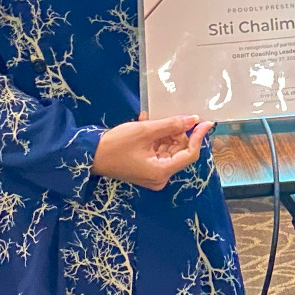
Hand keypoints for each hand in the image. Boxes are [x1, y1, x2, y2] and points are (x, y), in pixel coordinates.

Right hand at [92, 115, 211, 189]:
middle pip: (179, 151)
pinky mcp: (147, 169)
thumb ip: (171, 125)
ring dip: (162, 133)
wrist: (90, 156)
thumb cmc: (116, 145)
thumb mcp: (145, 131)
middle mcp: (160, 177)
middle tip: (163, 118)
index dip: (198, 137)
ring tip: (147, 120)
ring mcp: (153, 174)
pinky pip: (158, 151)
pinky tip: (144, 125)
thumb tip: (193, 120)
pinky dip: (155, 138)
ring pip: (169, 149)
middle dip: (174, 132)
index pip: (189, 154)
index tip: (204, 121)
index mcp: (162, 172)